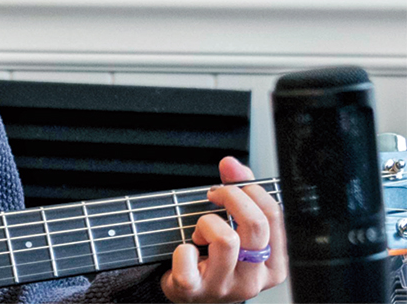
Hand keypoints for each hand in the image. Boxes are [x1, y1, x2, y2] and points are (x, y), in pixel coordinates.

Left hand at [160, 157, 288, 302]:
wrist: (190, 293)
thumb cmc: (215, 257)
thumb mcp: (235, 227)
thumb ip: (238, 192)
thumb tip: (231, 164)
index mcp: (273, 263)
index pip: (274, 215)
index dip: (249, 190)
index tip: (230, 187)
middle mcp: (254, 279)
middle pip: (255, 225)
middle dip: (231, 198)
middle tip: (213, 196)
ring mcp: (225, 287)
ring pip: (226, 239)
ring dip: (205, 224)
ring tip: (200, 232)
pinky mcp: (195, 291)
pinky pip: (188, 260)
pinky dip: (182, 250)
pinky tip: (186, 250)